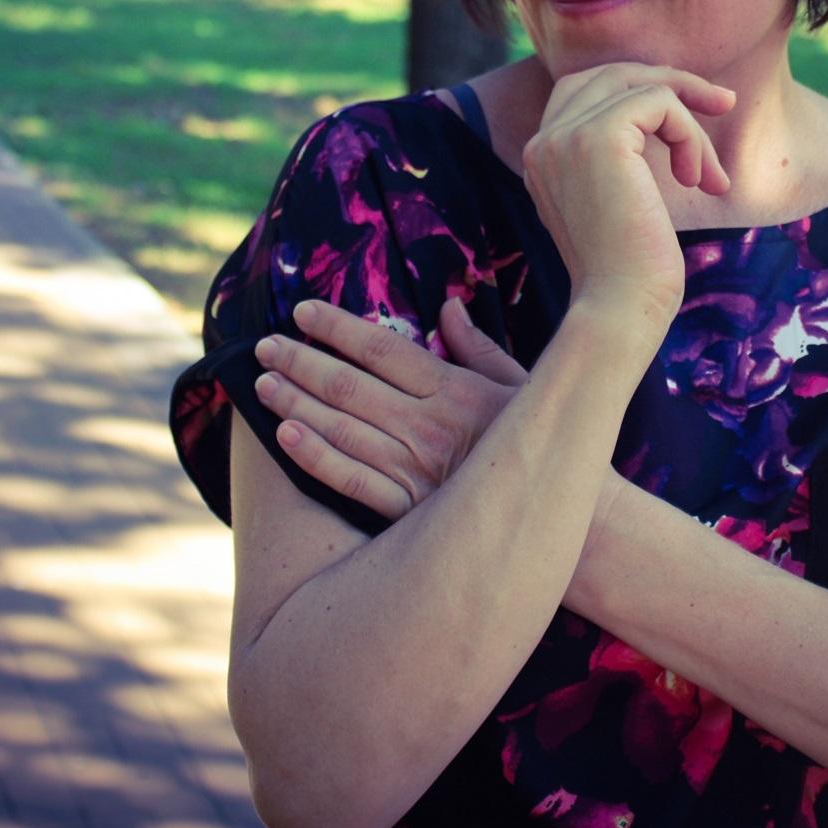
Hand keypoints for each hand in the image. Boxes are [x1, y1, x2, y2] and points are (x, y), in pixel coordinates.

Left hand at [257, 295, 527, 519]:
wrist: (565, 520)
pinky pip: (350, 480)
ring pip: (340, 429)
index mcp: (455, 390)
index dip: (338, 327)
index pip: (382, 349)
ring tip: (262, 382)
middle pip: (349, 386)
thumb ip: (479, 346)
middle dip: (301, 361)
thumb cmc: (543, 444)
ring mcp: (415, 470)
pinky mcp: (407, 510)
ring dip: (295, 402)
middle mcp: (429, 427)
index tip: (302, 310)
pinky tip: (285, 434)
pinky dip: (313, 456)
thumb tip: (448, 306)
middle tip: (264, 346)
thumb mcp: (518, 385)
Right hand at [522, 63, 735, 322]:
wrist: (621, 306)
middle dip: (673, 84)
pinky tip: (698, 181)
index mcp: (543, 156)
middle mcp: (544, 140)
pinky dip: (691, 135)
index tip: (695, 115)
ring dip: (691, 125)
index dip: (645, 91)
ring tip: (707, 177)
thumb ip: (625, 157)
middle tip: (724, 104)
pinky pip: (660, 102)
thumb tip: (671, 112)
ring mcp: (565, 135)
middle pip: (612, 74)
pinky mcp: (598, 136)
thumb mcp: (623, 200)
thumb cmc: (632, 270)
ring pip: (642, 86)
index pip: (589, 90)